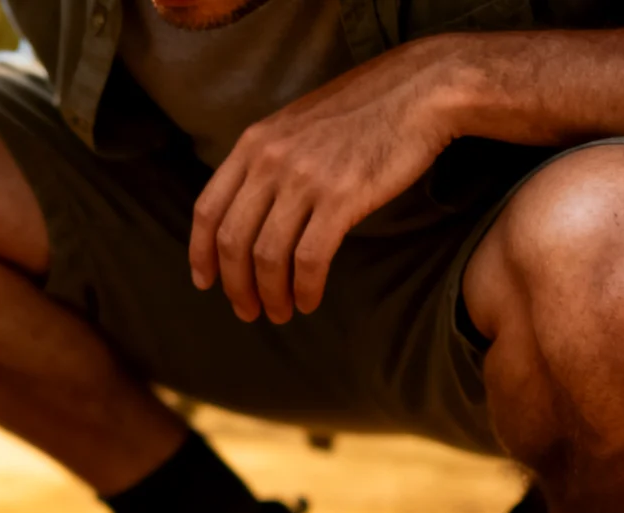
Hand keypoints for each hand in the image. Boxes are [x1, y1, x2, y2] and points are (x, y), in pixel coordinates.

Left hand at [189, 39, 460, 323]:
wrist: (423, 89)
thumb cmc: (365, 110)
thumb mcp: (297, 125)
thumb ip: (269, 161)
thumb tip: (253, 212)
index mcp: (253, 143)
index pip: (207, 209)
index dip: (200, 253)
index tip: (205, 282)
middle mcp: (270, 161)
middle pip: (232, 240)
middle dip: (235, 285)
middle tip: (247, 311)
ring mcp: (304, 178)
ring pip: (267, 256)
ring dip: (270, 294)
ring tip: (280, 313)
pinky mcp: (341, 197)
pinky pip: (309, 258)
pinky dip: (304, 287)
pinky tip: (309, 300)